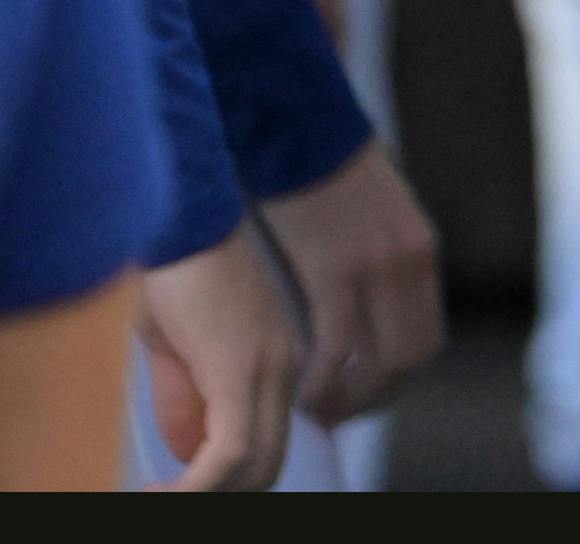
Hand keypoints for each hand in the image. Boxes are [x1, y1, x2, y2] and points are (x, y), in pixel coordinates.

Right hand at [135, 227, 300, 491]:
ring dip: (204, 494)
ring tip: (159, 497)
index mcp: (275, 364)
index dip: (224, 482)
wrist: (185, 218)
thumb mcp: (176, 347)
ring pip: (251, 464)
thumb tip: (188, 451)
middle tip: (169, 498)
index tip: (180, 490)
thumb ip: (187, 399)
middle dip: (219, 495)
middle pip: (265, 465)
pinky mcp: (239, 369)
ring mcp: (267, 369)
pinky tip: (160, 491)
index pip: (264, 447)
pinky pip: (229, 451)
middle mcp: (283, 370)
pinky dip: (197, 484)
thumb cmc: (177, 271)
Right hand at [259, 144, 443, 423]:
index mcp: (418, 251)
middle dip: (373, 399)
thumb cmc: (315, 169)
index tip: (360, 399)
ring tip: (311, 411)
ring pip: (379, 360)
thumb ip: (369, 259)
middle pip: (410, 357)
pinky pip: (336, 345)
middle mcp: (410, 262)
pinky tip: (296, 391)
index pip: (424, 339)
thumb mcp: (365, 217)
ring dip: (347, 397)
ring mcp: (378, 265)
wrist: (297, 120)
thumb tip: (353, 304)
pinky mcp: (336, 266)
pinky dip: (321, 378)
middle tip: (333, 415)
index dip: (395, 381)